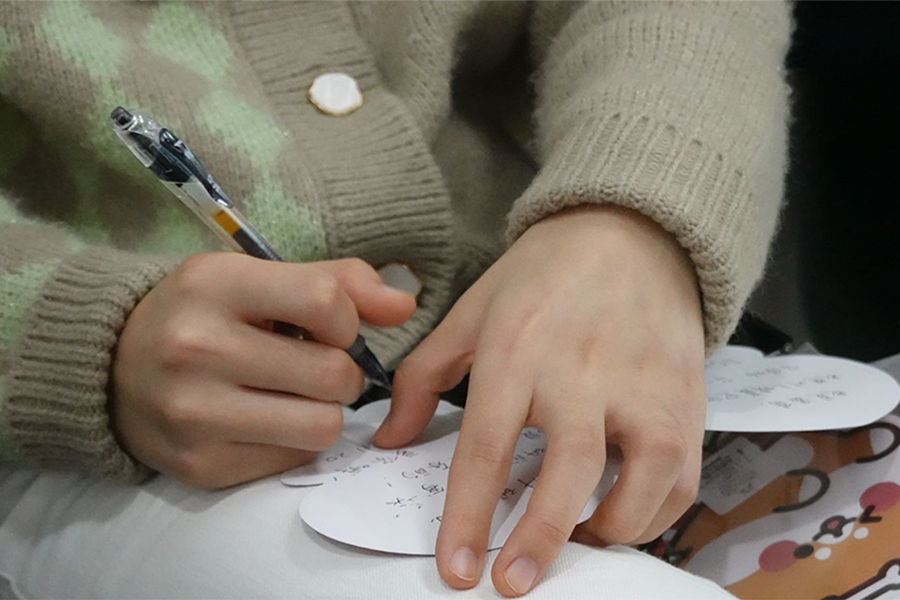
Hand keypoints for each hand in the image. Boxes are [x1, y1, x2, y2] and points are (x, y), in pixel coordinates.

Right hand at [113, 254, 415, 488]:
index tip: (326, 326)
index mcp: (214, 284)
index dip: (345, 319)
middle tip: (313, 366)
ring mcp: (195, 413)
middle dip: (340, 372)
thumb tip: (405, 306)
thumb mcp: (258, 278)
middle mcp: (197, 348)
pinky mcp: (200, 466)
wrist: (113, 370)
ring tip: (294, 395)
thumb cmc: (204, 315)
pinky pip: (294, 461)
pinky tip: (263, 421)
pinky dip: (293, 442)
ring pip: (323, 426)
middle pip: (335, 375)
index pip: (326, 302)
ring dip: (324, 412)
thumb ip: (338, 282)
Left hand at [372, 206, 705, 595]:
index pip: (487, 447)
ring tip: (577, 543)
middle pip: (566, 472)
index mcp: (518, 351)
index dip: (469, 517)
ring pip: (642, 481)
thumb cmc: (543, 275)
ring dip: (609, 531)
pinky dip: (656, 512)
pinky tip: (623, 516)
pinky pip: (682, 475)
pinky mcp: (686, 397)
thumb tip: (391, 440)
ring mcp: (643, 386)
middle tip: (513, 583)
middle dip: (540, 541)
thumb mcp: (471, 312)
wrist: (630, 231)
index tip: (458, 569)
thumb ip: (423, 378)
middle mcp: (582, 372)